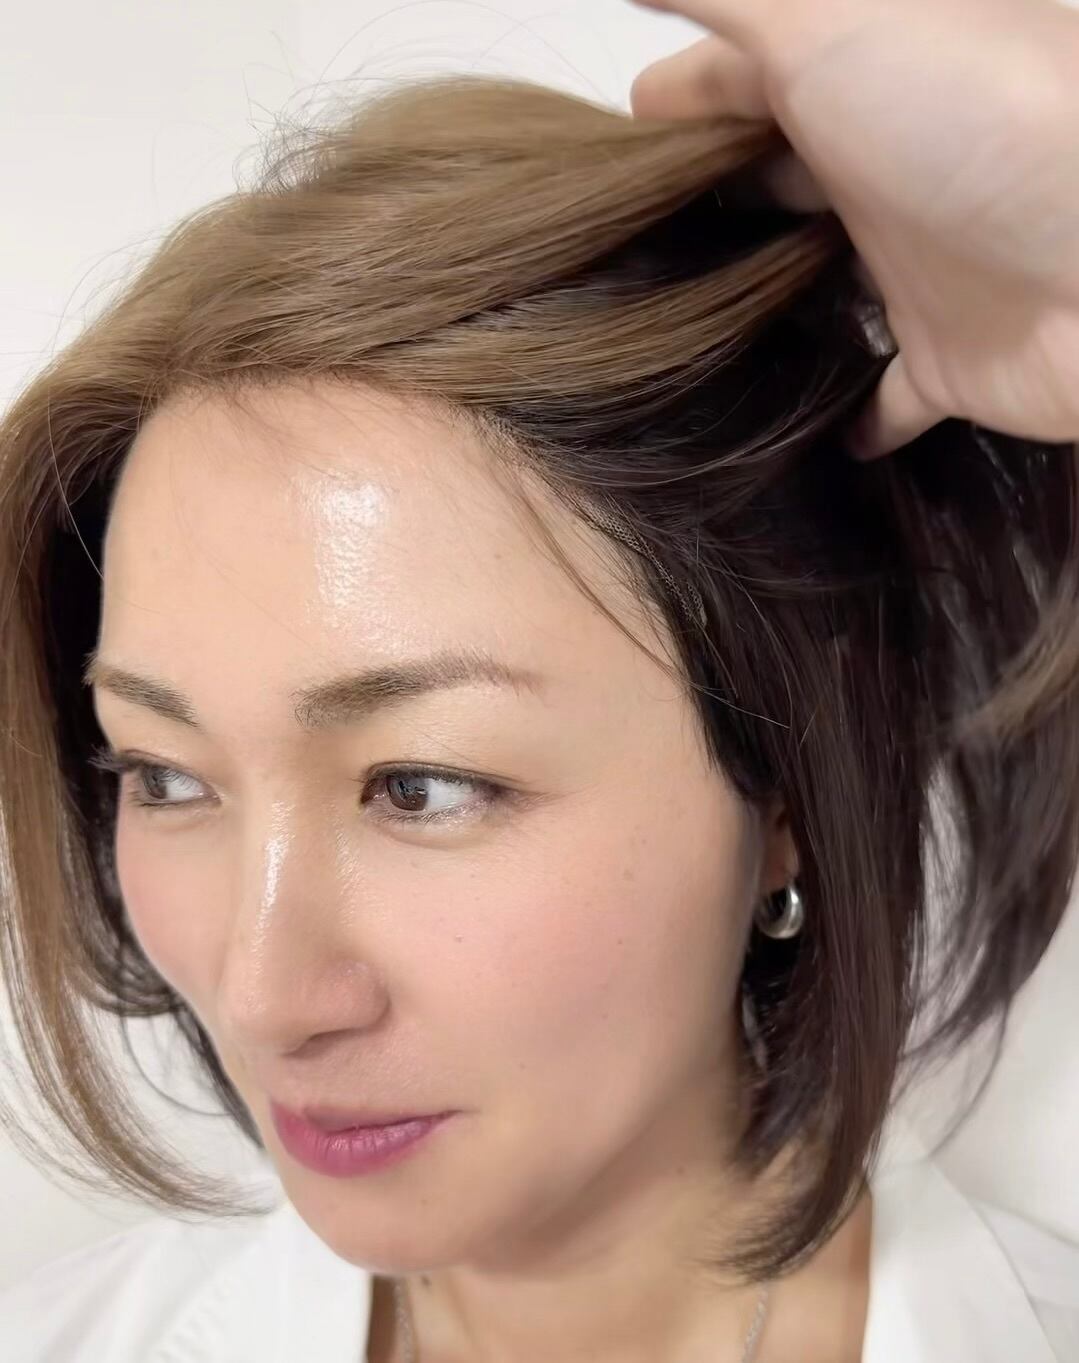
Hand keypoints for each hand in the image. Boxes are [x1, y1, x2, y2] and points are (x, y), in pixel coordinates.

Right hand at [626, 0, 1078, 458]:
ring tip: (676, 340)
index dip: (675, 100)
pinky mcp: (949, 361)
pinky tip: (796, 435)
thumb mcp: (826, 16)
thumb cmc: (977, 116)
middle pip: (775, 177)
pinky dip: (848, 416)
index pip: (740, 78)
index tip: (611, 144)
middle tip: (627, 249)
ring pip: (821, 284)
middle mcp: (883, 164)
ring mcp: (920, 265)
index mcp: (857, 75)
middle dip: (710, 200)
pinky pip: (885, 396)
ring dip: (766, 302)